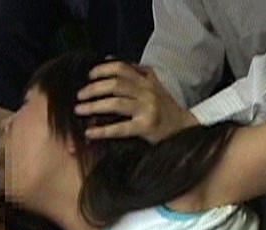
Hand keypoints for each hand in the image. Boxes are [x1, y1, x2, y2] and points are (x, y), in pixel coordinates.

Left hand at [75, 61, 198, 143]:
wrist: (185, 128)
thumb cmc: (166, 108)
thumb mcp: (154, 85)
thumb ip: (135, 72)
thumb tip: (108, 59)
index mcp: (147, 80)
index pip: (121, 68)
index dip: (102, 69)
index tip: (90, 75)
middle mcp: (147, 91)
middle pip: (115, 84)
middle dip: (93, 88)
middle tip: (79, 96)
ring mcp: (147, 109)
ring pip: (115, 103)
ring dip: (93, 106)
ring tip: (79, 110)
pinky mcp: (146, 127)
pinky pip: (120, 128)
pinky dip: (102, 131)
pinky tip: (90, 133)